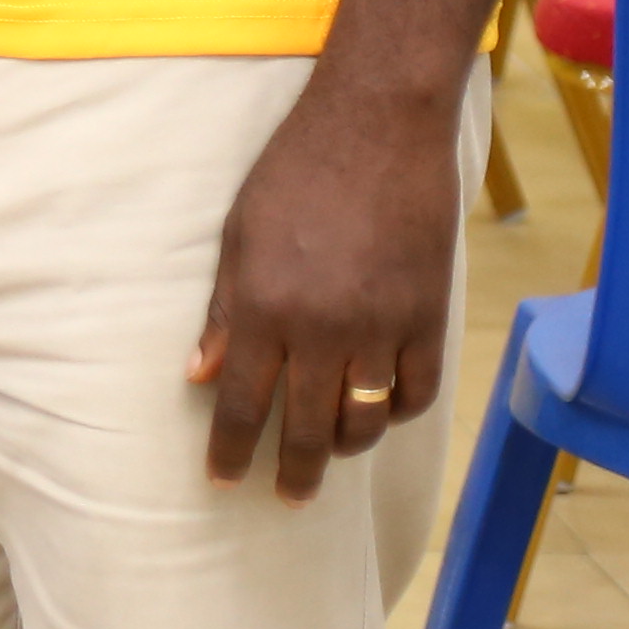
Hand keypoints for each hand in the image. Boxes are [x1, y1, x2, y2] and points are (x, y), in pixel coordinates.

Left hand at [191, 73, 459, 499]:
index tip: (223, 483)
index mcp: (262, 309)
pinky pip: (416, 390)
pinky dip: (398, 410)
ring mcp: (381, 327)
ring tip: (330, 454)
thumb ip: (223, 313)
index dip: (232, 451)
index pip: (242, 404)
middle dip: (293, 472)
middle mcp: (322, 329)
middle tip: (287, 498)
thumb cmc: (292, 174)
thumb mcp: (237, 237)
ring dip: (346, 445)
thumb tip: (200, 376)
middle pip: (305, 427)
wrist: (375, 130)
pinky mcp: (429, 317)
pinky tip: (381, 412)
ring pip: (365, 420)